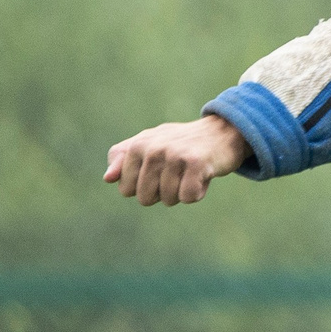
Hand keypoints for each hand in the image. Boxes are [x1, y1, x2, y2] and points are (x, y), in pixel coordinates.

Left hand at [104, 114, 251, 206]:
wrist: (223, 132)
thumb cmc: (182, 143)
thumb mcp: (150, 145)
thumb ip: (123, 159)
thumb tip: (108, 178)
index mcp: (137, 145)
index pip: (126, 190)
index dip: (145, 187)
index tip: (159, 171)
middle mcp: (153, 148)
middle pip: (146, 198)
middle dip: (163, 193)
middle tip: (177, 173)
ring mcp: (174, 155)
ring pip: (169, 199)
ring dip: (183, 192)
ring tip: (191, 172)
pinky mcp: (196, 163)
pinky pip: (188, 197)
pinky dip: (198, 193)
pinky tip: (203, 175)